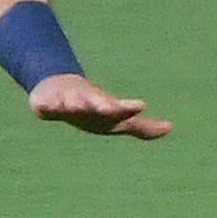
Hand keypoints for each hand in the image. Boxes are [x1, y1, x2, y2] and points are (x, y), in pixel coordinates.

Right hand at [28, 74, 171, 139]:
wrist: (59, 88)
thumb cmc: (94, 109)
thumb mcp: (118, 122)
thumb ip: (143, 128)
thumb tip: (170, 128)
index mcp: (105, 107)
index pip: (120, 109)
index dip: (129, 108)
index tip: (142, 106)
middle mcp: (88, 100)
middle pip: (96, 102)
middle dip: (102, 104)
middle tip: (110, 107)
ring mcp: (67, 99)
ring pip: (71, 101)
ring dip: (74, 102)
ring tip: (74, 103)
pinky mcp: (46, 102)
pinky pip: (45, 105)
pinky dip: (46, 105)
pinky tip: (46, 106)